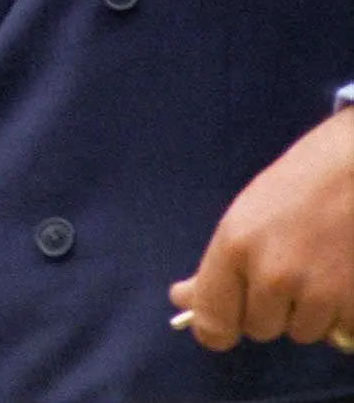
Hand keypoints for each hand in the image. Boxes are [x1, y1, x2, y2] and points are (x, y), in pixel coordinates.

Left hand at [170, 107, 353, 349]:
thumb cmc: (301, 185)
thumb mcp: (245, 215)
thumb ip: (218, 264)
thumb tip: (182, 299)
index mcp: (234, 247)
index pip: (213, 320)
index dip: (217, 329)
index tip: (222, 329)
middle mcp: (273, 274)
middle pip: (260, 330)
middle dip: (271, 309)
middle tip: (289, 270)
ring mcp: (319, 292)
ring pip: (303, 333)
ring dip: (310, 313)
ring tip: (323, 268)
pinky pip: (343, 334)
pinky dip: (344, 315)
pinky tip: (346, 278)